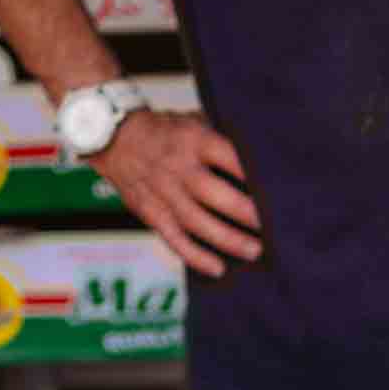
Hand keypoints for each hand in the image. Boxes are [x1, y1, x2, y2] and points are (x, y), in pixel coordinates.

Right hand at [95, 110, 262, 276]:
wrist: (112, 137)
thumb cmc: (166, 132)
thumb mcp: (193, 121)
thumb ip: (221, 142)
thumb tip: (261, 165)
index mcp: (193, 139)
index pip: (227, 155)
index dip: (250, 174)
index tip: (276, 190)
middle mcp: (176, 166)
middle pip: (212, 192)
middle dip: (243, 211)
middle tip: (272, 227)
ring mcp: (161, 191)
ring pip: (194, 220)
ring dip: (226, 239)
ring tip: (254, 251)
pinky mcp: (148, 211)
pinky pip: (173, 238)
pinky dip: (194, 256)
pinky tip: (217, 268)